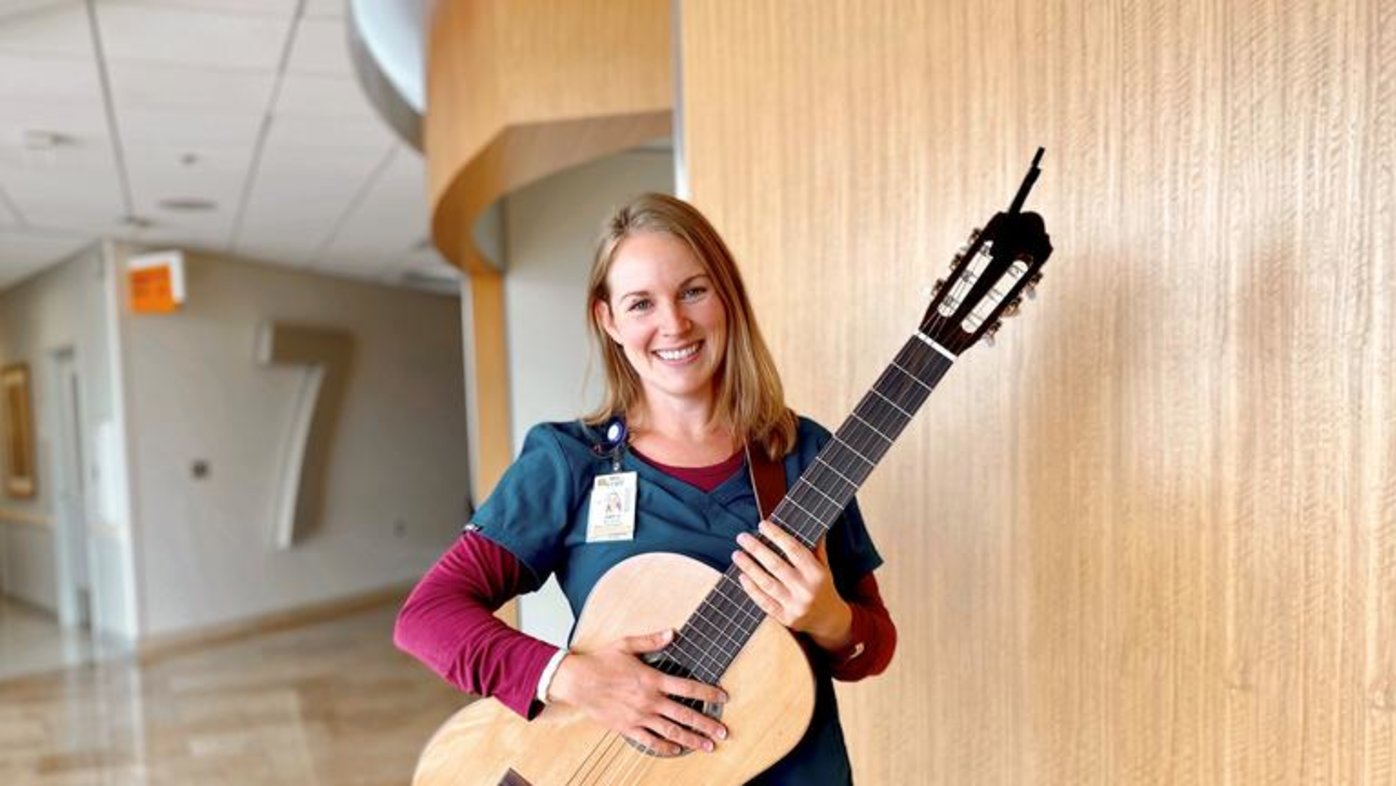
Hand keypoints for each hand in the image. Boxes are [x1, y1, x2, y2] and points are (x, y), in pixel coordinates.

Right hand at [546, 629, 727, 755]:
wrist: (577, 681)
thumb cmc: (601, 661)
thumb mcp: (627, 644)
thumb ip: (652, 641)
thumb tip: (672, 633)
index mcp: (652, 679)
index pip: (688, 687)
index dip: (708, 692)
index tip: (723, 697)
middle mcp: (649, 700)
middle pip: (685, 714)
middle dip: (706, 724)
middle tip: (723, 732)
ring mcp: (639, 716)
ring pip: (671, 731)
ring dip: (692, 739)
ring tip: (708, 745)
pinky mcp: (627, 727)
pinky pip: (650, 741)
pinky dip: (665, 747)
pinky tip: (676, 750)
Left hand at [733, 520, 852, 651]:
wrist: (828, 619)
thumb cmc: (822, 586)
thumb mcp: (823, 566)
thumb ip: (815, 547)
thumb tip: (803, 522)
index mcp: (817, 573)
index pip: (794, 549)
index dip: (777, 536)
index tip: (762, 524)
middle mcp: (806, 589)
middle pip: (776, 565)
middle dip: (756, 549)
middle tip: (742, 537)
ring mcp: (795, 605)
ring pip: (767, 583)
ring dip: (749, 567)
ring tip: (737, 554)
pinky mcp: (785, 618)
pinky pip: (764, 602)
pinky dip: (751, 589)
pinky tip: (742, 576)